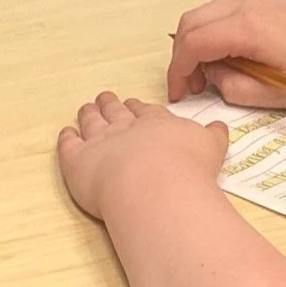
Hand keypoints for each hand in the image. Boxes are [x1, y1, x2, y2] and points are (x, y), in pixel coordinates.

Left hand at [58, 91, 227, 226]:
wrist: (156, 188)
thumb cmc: (188, 169)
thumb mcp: (211, 148)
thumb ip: (213, 136)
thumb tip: (219, 127)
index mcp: (156, 122)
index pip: (145, 111)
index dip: (139, 108)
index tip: (135, 104)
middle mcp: (126, 127)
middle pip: (116, 111)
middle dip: (112, 104)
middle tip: (107, 98)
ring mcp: (100, 142)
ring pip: (91, 122)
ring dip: (89, 115)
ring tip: (87, 109)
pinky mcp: (78, 161)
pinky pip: (69, 145)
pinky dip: (66, 138)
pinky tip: (65, 133)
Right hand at [167, 0, 285, 105]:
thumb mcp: (279, 94)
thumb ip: (236, 89)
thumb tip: (214, 80)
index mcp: (247, 27)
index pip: (192, 43)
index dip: (177, 72)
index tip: (178, 96)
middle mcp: (248, 6)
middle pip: (193, 21)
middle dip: (182, 55)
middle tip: (190, 87)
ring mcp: (260, 1)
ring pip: (209, 14)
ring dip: (199, 43)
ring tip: (209, 77)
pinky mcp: (272, 5)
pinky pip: (228, 14)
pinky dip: (217, 34)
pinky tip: (232, 61)